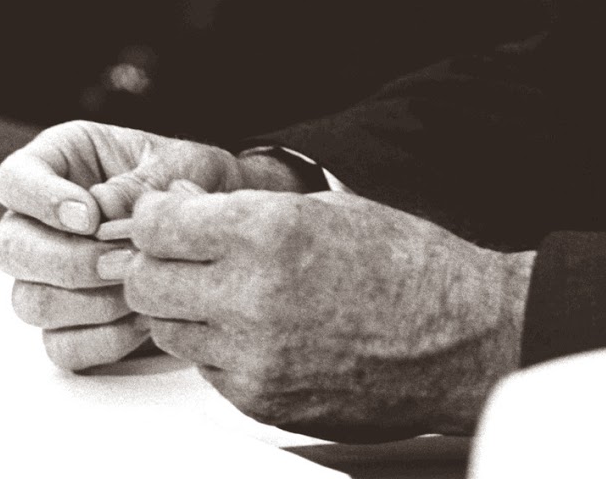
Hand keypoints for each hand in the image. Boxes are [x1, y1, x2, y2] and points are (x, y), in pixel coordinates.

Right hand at [0, 120, 300, 369]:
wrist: (222, 226)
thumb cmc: (193, 181)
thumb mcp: (177, 164)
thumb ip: (136, 184)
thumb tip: (98, 213)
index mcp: (60, 163)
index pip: (14, 179)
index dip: (41, 200)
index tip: (89, 216)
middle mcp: (42, 221)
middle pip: (11, 248)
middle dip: (67, 261)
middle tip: (120, 262)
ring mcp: (50, 275)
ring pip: (30, 301)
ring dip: (87, 301)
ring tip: (138, 285)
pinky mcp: (70, 322)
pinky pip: (62, 346)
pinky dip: (102, 338)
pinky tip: (141, 317)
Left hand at [118, 186, 535, 438]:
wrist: (458, 335)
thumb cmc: (405, 262)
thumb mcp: (324, 207)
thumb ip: (244, 209)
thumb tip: (181, 205)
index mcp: (269, 234)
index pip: (159, 224)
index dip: (154, 214)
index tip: (164, 213)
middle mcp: (253, 297)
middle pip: (146, 282)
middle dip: (155, 261)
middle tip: (179, 250)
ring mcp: (254, 358)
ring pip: (168, 331)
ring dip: (182, 306)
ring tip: (222, 288)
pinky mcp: (262, 401)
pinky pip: (206, 370)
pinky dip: (217, 346)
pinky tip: (255, 325)